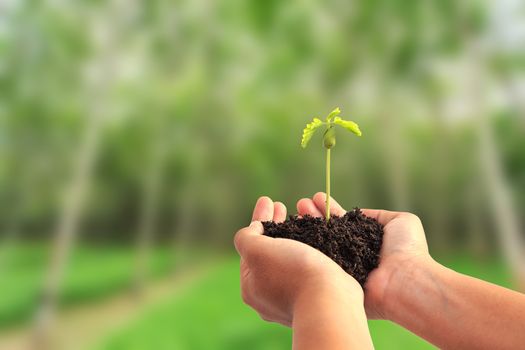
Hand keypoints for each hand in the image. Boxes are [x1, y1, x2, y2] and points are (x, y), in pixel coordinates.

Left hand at [234, 196, 362, 326]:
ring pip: (292, 256)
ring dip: (295, 231)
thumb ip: (246, 237)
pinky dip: (311, 244)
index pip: (250, 248)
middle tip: (282, 205)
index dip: (258, 221)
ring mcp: (296, 296)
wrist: (331, 302)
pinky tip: (317, 230)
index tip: (268, 200)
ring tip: (302, 212)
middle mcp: (271, 295)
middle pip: (271, 252)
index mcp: (251, 287)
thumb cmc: (292, 273)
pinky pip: (311, 263)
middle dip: (276, 226)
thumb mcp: (257, 251)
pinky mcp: (319, 293)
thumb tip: (252, 230)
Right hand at [297, 192, 429, 319]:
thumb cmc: (407, 249)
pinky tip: (297, 232)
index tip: (317, 197)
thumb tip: (358, 214)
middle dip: (314, 215)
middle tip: (301, 204)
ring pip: (320, 244)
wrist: (405, 279)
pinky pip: (318, 261)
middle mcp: (352, 254)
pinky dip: (307, 247)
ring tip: (297, 210)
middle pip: (327, 231)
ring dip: (308, 227)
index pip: (342, 222)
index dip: (329, 209)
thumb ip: (378, 215)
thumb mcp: (401, 221)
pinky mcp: (334, 279)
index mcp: (366, 241)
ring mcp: (342, 267)